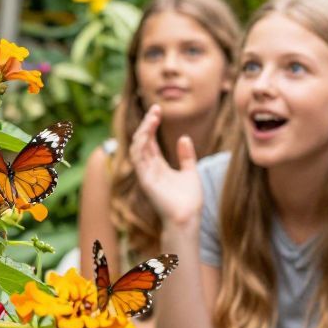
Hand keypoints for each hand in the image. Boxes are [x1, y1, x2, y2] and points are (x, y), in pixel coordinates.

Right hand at [128, 105, 202, 233]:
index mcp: (158, 166)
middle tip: (155, 109)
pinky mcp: (145, 180)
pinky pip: (137, 159)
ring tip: (152, 117)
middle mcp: (149, 169)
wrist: (188, 218)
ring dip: (143, 131)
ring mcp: (145, 174)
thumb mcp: (190, 171)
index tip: (158, 110)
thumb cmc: (189, 200)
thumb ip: (186, 156)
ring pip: (137, 147)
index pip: (150, 142)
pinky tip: (146, 133)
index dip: (151, 125)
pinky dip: (140, 144)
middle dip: (147, 124)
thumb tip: (184, 137)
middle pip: (142, 141)